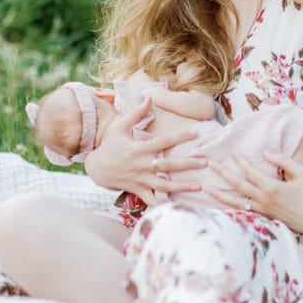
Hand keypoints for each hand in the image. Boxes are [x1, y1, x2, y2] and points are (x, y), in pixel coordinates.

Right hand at [84, 95, 206, 204]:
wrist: (96, 169)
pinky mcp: (138, 191)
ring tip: (199, 185)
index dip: (179, 137)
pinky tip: (180, 206)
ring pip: (163, 186)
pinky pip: (152, 200)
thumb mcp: (120, 127)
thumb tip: (148, 96)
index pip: (162, 142)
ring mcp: (140, 180)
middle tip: (205, 162)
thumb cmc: (110, 146)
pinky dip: (164, 204)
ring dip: (181, 186)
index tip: (196, 133)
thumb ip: (136, 113)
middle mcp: (140, 165)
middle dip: (187, 164)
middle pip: (167, 166)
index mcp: (138, 149)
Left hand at [205, 151, 302, 238]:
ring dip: (219, 194)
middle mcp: (265, 201)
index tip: (233, 151)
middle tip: (209, 163)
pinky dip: (231, 206)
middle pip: (237, 186)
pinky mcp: (266, 218)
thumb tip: (265, 153)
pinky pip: (244, 211)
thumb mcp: (302, 172)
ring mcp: (264, 212)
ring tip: (205, 187)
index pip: (250, 172)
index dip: (240, 160)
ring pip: (236, 203)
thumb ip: (283, 161)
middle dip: (222, 173)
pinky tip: (223, 201)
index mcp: (273, 188)